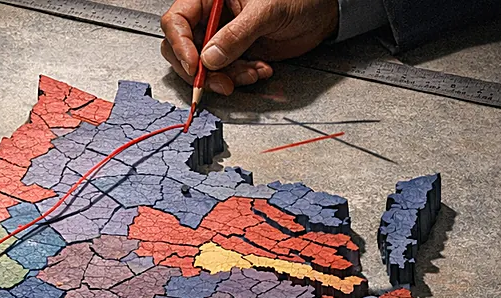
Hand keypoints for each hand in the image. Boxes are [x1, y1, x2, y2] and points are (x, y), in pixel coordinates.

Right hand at [160, 0, 338, 95]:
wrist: (323, 14)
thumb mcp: (266, 11)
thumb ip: (236, 34)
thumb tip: (209, 58)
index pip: (177, 20)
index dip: (180, 44)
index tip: (194, 64)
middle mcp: (212, 18)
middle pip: (183, 48)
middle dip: (199, 70)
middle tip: (218, 82)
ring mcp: (221, 38)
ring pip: (204, 67)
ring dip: (225, 77)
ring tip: (250, 74)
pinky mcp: (235, 55)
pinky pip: (224, 73)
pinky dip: (240, 78)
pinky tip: (259, 70)